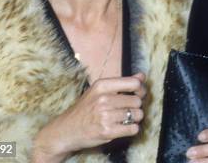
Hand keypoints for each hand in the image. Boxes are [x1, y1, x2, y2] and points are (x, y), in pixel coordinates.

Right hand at [32, 73, 146, 161]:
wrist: (65, 130)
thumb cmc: (85, 109)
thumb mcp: (99, 91)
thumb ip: (122, 83)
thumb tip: (142, 76)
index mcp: (102, 85)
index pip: (134, 83)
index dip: (141, 89)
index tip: (138, 94)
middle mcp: (103, 99)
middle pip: (137, 101)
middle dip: (136, 106)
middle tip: (127, 110)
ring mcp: (105, 116)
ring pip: (137, 115)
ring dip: (134, 118)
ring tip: (124, 119)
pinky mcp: (107, 131)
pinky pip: (133, 129)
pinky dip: (131, 129)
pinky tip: (123, 127)